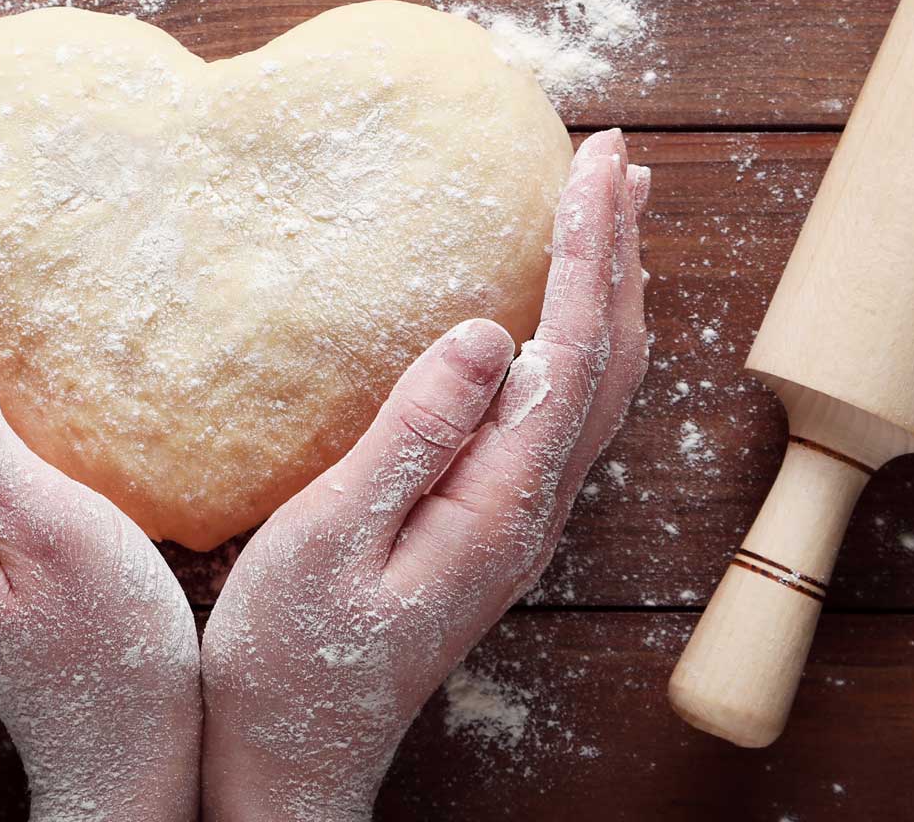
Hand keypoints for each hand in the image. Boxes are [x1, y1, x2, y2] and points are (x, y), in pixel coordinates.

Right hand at [200, 129, 649, 819]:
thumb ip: (415, 435)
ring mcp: (515, 520)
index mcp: (501, 501)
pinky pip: (560, 413)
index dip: (588, 245)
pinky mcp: (488, 525)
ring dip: (609, 292)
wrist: (293, 755)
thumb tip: (493, 333)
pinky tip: (557, 320)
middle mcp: (529, 508)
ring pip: (594, 386)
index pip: (570, 348)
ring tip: (615, 215)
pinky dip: (576, 340)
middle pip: (605, 359)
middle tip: (620, 157)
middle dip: (617, 248)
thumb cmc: (293, 655)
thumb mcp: (333, 538)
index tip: (599, 161)